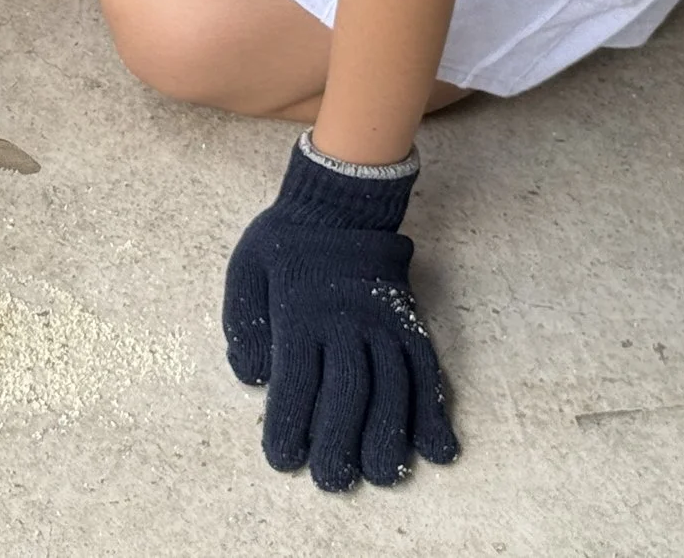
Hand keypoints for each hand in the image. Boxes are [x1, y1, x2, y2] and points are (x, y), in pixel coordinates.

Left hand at [223, 138, 460, 490]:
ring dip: (391, 438)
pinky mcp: (411, 323)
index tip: (284, 459)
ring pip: (394, 389)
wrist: (337, 202)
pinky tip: (438, 449)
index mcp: (300, 312)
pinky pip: (428, 372)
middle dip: (340, 443)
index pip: (297, 381)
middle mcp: (346, 322)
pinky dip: (435, 413)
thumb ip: (245, 326)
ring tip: (384, 475)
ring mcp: (384, 323)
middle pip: (348, 393)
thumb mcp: (245, 272)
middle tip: (334, 481)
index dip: (291, 425)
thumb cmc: (283, 243)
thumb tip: (252, 377)